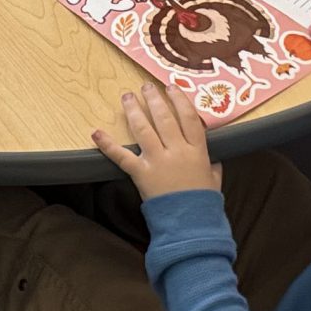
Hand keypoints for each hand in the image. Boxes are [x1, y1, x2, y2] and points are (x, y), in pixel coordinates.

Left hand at [91, 84, 220, 200]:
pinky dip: (107, 144)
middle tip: (146, 86)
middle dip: (154, 99)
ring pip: (143, 129)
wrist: (190, 224)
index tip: (172, 86)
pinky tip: (96, 132)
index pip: (188, 117)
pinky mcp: (141, 173)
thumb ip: (212, 165)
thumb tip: (212, 157)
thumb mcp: (214, 179)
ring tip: (127, 97)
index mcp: (196, 150)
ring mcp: (158, 160)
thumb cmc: (203, 202)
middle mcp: (177, 150)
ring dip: (134, 110)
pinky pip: (121, 156)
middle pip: (164, 118)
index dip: (180, 99)